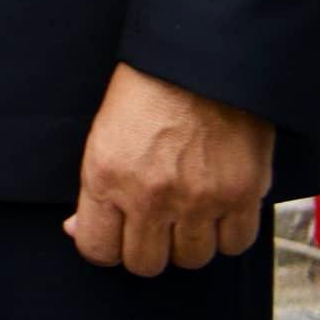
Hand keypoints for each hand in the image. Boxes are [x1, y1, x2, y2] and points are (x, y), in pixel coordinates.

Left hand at [64, 62, 271, 274]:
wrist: (202, 56)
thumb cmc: (149, 85)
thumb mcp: (103, 132)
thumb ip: (95, 187)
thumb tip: (78, 228)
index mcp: (106, 176)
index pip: (97, 249)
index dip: (107, 246)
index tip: (117, 235)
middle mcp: (150, 195)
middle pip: (145, 263)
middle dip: (148, 247)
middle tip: (155, 222)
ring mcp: (198, 199)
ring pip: (191, 260)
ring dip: (190, 241)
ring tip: (189, 212)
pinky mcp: (241, 195)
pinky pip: (235, 245)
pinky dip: (229, 233)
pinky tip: (220, 210)